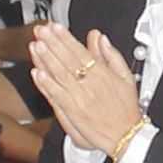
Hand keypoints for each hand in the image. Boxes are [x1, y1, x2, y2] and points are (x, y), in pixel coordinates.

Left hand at [26, 20, 147, 162]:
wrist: (126, 136)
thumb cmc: (126, 108)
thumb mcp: (126, 77)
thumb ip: (112, 55)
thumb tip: (100, 38)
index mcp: (102, 74)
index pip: (80, 51)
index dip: (66, 38)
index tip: (55, 27)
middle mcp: (90, 84)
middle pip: (67, 60)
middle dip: (52, 44)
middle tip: (40, 31)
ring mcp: (79, 98)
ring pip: (60, 75)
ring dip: (46, 60)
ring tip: (36, 46)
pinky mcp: (73, 112)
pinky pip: (57, 96)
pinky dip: (46, 84)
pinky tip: (37, 73)